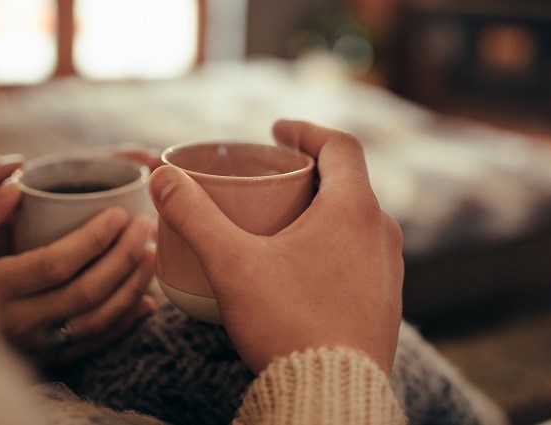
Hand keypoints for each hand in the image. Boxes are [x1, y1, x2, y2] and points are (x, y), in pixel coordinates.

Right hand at [0, 151, 159, 366]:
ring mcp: (34, 345)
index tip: (118, 214)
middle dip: (122, 258)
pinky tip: (146, 301)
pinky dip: (125, 323)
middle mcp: (15, 322)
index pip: (54, 264)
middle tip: (144, 227)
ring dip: (131, 287)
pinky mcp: (47, 359)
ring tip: (151, 254)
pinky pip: (94, 344)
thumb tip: (15, 184)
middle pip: (84, 293)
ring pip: (96, 321)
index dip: (92, 239)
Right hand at [148, 120, 403, 375]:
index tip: (277, 131)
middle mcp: (382, 234)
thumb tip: (161, 176)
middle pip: (349, 183)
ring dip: (324, 212)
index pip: (341, 146)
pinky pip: (361, 258)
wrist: (332, 394)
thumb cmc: (287, 324)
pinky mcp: (385, 303)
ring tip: (284, 223)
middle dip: (310, 174)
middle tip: (273, 179)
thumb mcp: (231, 265)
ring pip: (357, 223)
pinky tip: (303, 270)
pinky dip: (334, 247)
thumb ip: (194, 216)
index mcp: (355, 209)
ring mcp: (390, 271)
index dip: (307, 130)